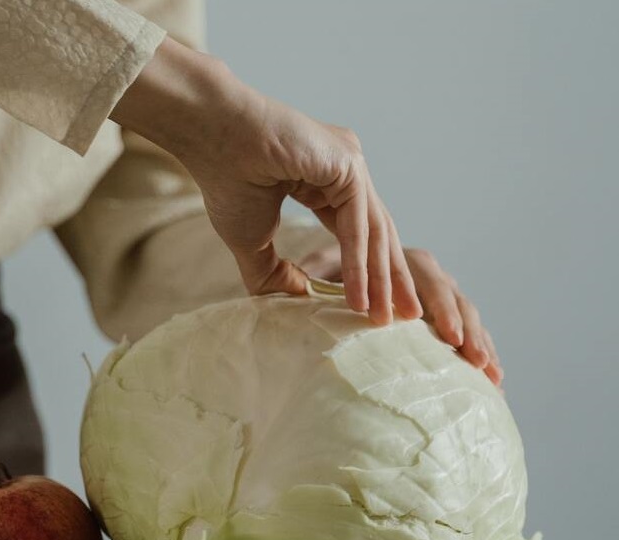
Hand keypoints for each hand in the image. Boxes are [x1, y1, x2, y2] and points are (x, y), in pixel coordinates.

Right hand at [112, 38, 421, 324]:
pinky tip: (359, 297)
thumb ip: (273, 273)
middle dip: (391, 282)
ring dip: (381, 280)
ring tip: (385, 319)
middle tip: (406, 320)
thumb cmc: (227, 181)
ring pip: (374, 233)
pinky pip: (357, 225)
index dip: (371, 274)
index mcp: (328, 181)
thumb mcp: (252, 242)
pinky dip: (359, 264)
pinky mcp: (347, 164)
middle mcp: (346, 170)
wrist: (213, 138)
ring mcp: (350, 164)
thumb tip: (297, 299)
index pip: (360, 234)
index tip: (379, 309)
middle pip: (378, 236)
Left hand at [302, 243, 502, 384]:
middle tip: (472, 358)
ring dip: (481, 344)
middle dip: (466, 331)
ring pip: (469, 318)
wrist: (343, 272)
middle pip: (456, 300)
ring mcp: (441, 297)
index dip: (439, 307)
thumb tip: (303, 283)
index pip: (428, 278)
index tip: (446, 336)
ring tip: (492, 374)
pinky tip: (496, 380)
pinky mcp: (446, 319)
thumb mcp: (322, 267)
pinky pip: (470, 334)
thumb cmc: (330, 271)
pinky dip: (484, 352)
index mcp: (404, 259)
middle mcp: (429, 276)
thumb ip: (317, 272)